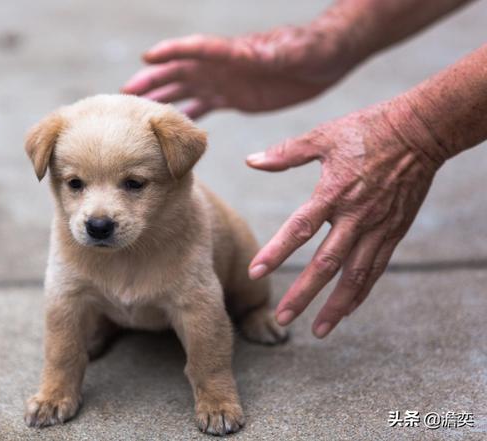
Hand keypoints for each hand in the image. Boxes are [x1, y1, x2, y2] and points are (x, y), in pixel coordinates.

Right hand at [122, 25, 357, 118]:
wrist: (324, 60)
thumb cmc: (311, 49)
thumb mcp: (295, 51)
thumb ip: (273, 53)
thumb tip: (256, 54)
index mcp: (233, 52)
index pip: (196, 49)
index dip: (171, 52)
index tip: (146, 58)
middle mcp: (221, 66)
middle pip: (178, 73)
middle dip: (152, 82)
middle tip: (124, 94)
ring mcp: (224, 82)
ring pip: (184, 92)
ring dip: (161, 101)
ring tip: (136, 115)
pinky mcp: (233, 98)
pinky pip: (202, 108)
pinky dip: (185, 117)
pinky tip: (170, 132)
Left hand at [246, 100, 441, 337]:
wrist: (420, 131)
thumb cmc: (367, 130)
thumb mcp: (323, 136)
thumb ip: (286, 153)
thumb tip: (250, 161)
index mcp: (334, 192)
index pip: (300, 229)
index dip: (276, 252)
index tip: (255, 272)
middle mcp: (356, 216)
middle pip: (326, 264)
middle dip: (303, 294)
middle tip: (282, 317)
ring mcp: (379, 228)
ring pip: (355, 276)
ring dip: (336, 306)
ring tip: (317, 330)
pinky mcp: (394, 232)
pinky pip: (376, 269)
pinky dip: (361, 292)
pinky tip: (347, 310)